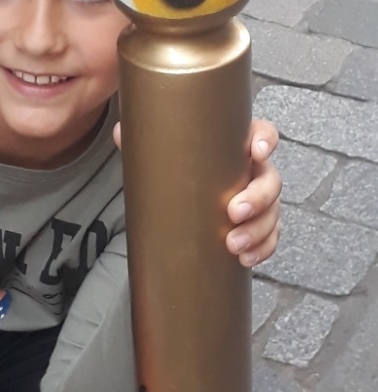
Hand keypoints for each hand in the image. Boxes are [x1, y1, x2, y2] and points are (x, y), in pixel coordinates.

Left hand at [113, 118, 281, 268]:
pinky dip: (263, 248)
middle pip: (270, 180)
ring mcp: (259, 199)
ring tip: (233, 245)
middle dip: (257, 198)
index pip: (263, 134)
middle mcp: (254, 171)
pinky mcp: (256, 224)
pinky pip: (270, 236)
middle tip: (232, 212)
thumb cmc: (182, 164)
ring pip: (272, 212)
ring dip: (258, 230)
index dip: (265, 141)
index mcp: (238, 146)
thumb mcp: (165, 150)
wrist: (185, 190)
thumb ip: (146, 139)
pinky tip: (245, 259)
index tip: (255, 151)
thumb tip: (120, 132)